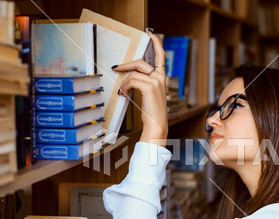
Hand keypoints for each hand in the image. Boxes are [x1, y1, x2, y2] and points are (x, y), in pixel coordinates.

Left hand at [112, 31, 167, 146]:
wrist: (156, 125)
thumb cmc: (152, 113)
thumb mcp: (149, 95)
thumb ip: (143, 83)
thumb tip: (128, 78)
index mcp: (162, 78)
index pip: (161, 56)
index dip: (156, 43)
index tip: (151, 35)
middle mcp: (161, 77)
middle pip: (140, 62)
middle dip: (126, 65)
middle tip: (116, 68)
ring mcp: (156, 81)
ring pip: (134, 73)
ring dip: (124, 83)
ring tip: (123, 92)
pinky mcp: (150, 87)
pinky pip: (132, 81)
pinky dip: (125, 88)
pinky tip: (125, 95)